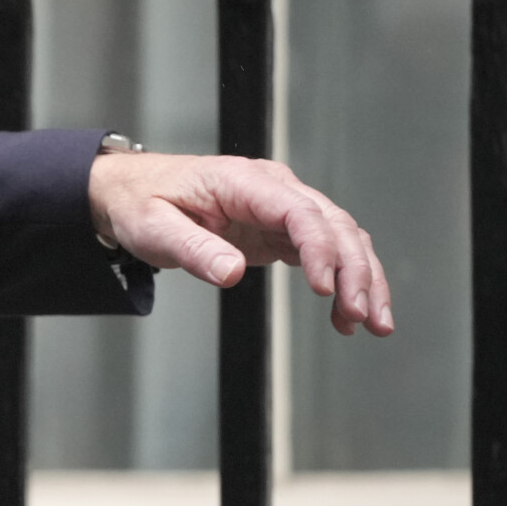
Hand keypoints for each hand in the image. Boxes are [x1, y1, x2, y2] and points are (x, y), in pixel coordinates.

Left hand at [88, 150, 393, 337]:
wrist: (133, 192)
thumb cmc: (143, 203)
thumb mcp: (155, 229)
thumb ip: (194, 249)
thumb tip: (232, 273)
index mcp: (245, 182)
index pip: (300, 211)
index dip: (320, 248)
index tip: (326, 288)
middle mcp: (274, 189)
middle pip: (334, 225)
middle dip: (355, 270)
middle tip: (360, 316)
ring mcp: (282, 208)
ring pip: (341, 238)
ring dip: (363, 278)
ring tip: (373, 323)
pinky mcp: (280, 229)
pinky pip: (324, 251)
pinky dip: (342, 281)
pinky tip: (346, 315)